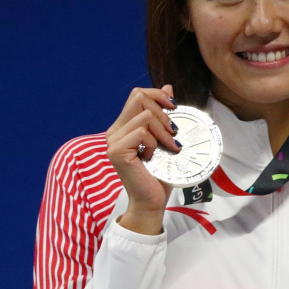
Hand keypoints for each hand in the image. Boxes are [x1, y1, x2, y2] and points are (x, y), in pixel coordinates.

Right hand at [104, 85, 179, 235]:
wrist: (152, 201)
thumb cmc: (160, 174)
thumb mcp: (166, 139)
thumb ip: (164, 115)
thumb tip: (168, 87)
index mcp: (124, 126)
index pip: (137, 94)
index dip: (158, 95)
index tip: (175, 108)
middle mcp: (115, 130)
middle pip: (139, 98)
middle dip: (164, 114)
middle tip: (174, 135)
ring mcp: (113, 140)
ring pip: (144, 116)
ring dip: (163, 132)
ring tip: (168, 148)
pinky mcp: (116, 150)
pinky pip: (141, 132)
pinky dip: (154, 142)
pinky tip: (154, 157)